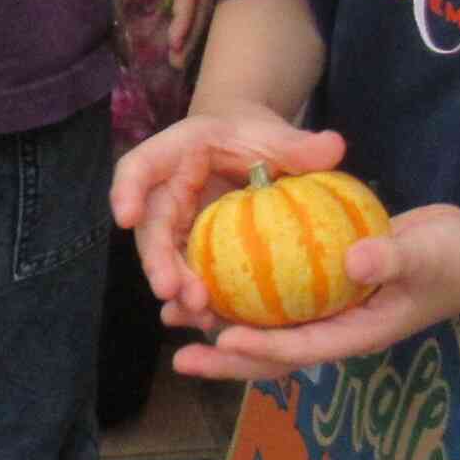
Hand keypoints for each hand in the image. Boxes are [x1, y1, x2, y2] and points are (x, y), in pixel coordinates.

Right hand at [111, 108, 348, 330]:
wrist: (248, 152)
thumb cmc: (255, 138)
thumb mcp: (274, 136)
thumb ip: (298, 144)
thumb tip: (334, 147)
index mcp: (174, 153)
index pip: (138, 167)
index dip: (126, 191)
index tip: (126, 218)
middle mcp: (164, 191)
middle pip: (150, 227)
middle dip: (156, 261)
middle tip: (171, 290)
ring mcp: (175, 224)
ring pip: (165, 259)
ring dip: (177, 289)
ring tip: (200, 314)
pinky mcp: (190, 249)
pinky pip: (188, 275)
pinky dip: (198, 299)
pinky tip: (216, 323)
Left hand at [167, 199, 459, 381]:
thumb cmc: (455, 255)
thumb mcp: (428, 253)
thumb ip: (393, 259)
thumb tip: (352, 261)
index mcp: (358, 332)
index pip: (303, 349)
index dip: (262, 350)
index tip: (223, 343)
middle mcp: (337, 327)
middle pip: (275, 355)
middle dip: (228, 361)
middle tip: (180, 360)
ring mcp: (329, 311)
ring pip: (270, 329)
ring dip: (225, 328)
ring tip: (178, 320)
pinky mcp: (324, 288)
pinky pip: (278, 297)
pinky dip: (245, 293)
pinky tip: (210, 275)